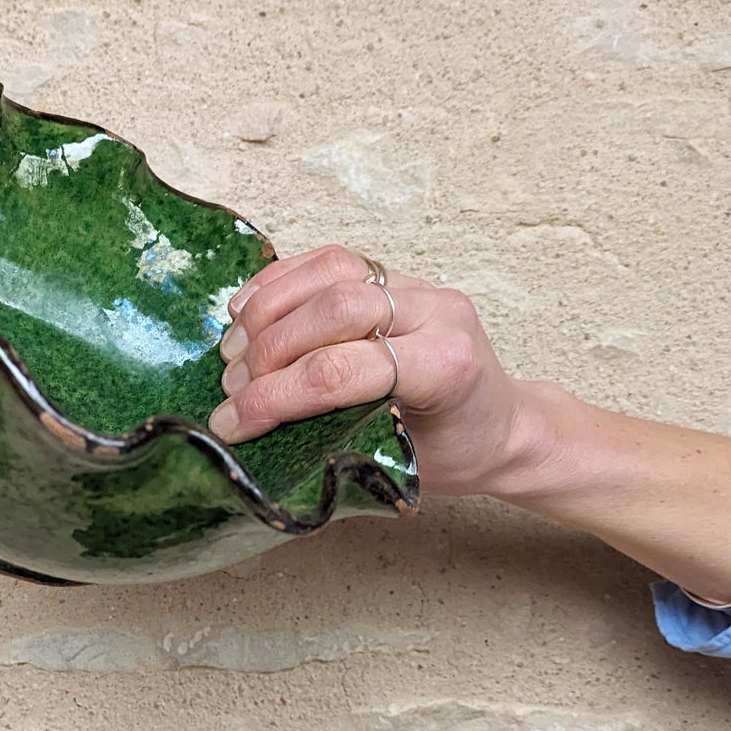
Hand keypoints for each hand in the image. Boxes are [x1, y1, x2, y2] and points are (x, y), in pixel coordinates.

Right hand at [212, 246, 536, 496]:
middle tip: (232, 390)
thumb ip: (335, 443)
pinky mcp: (394, 276)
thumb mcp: (398, 468)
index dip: (275, 399)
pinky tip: (245, 313)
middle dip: (268, 353)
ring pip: (330, 273)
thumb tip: (254, 433)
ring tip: (233, 353)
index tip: (231, 425)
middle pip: (334, 311)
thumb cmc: (453, 456)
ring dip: (267, 312)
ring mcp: (417, 287)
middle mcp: (436, 314)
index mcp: (444, 368)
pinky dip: (279, 284)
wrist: (499, 428)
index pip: (341, 372)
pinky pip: (329, 262)